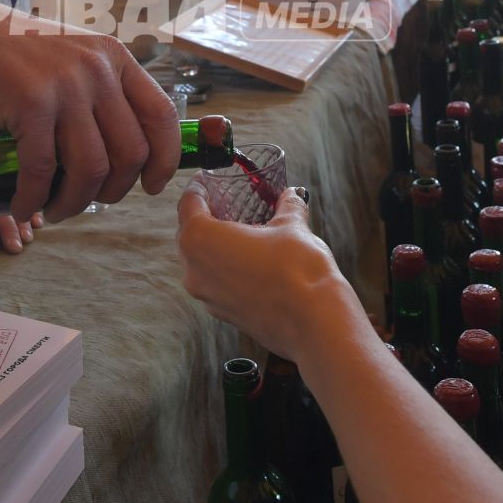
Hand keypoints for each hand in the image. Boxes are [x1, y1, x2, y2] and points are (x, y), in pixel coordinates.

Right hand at [0, 3, 179, 223]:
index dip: (165, 160)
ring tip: (55, 210)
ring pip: (92, 168)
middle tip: (89, 201)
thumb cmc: (17, 59)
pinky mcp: (31, 103)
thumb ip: (104, 94)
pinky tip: (22, 206)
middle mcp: (97, 69)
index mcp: (115, 58)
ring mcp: (65, 85)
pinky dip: (33, 198)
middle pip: (130, 153)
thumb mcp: (75, 62)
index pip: (162, 116)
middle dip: (113, 192)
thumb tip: (130, 155)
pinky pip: (42, 170)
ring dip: (74, 202)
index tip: (151, 186)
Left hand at [176, 183, 361, 364]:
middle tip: (229, 204)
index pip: (188, 202)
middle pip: (189, 233)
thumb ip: (287, 206)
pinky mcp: (222, 314)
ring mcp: (206, 296)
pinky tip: (251, 262)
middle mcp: (193, 269)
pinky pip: (215, 283)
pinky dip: (226, 269)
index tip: (211, 180)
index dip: (200, 187)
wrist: (313, 322)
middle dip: (207, 216)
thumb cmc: (298, 269)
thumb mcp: (292, 226)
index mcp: (200, 239)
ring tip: (243, 233)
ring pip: (201, 261)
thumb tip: (291, 196)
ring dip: (216, 245)